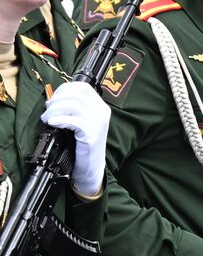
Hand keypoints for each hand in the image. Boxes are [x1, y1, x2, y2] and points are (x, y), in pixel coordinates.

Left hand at [41, 81, 109, 197]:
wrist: (90, 167)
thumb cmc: (82, 145)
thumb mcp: (81, 122)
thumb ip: (73, 109)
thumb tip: (52, 100)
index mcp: (100, 107)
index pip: (82, 87)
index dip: (64, 90)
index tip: (53, 100)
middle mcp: (102, 112)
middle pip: (76, 94)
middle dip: (56, 100)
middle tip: (47, 111)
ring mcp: (98, 123)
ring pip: (73, 105)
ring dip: (54, 110)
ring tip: (47, 119)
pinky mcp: (92, 135)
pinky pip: (74, 121)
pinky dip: (60, 120)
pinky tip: (53, 123)